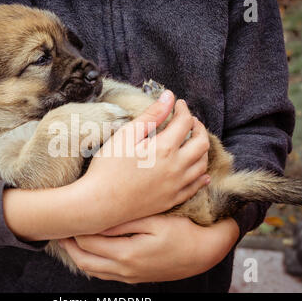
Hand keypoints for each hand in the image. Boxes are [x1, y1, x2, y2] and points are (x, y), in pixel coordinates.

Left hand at [59, 215, 238, 283]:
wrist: (203, 253)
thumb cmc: (182, 233)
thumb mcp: (155, 221)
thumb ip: (126, 221)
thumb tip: (100, 218)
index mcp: (127, 254)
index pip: (89, 241)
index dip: (75, 228)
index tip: (66, 216)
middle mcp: (124, 269)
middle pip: (85, 260)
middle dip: (69, 244)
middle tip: (58, 229)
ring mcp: (129, 276)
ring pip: (92, 270)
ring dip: (78, 255)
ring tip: (69, 240)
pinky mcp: (134, 277)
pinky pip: (104, 274)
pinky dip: (92, 263)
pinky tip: (91, 252)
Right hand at [79, 91, 209, 232]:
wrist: (99, 203)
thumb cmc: (108, 167)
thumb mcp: (126, 135)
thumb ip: (151, 115)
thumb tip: (169, 96)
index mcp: (164, 148)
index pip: (185, 122)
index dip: (183, 109)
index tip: (178, 104)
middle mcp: (176, 167)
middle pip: (201, 143)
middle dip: (199, 128)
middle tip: (190, 121)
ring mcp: (175, 186)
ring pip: (202, 165)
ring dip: (201, 150)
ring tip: (192, 143)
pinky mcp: (171, 200)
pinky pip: (195, 187)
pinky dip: (200, 176)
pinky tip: (200, 172)